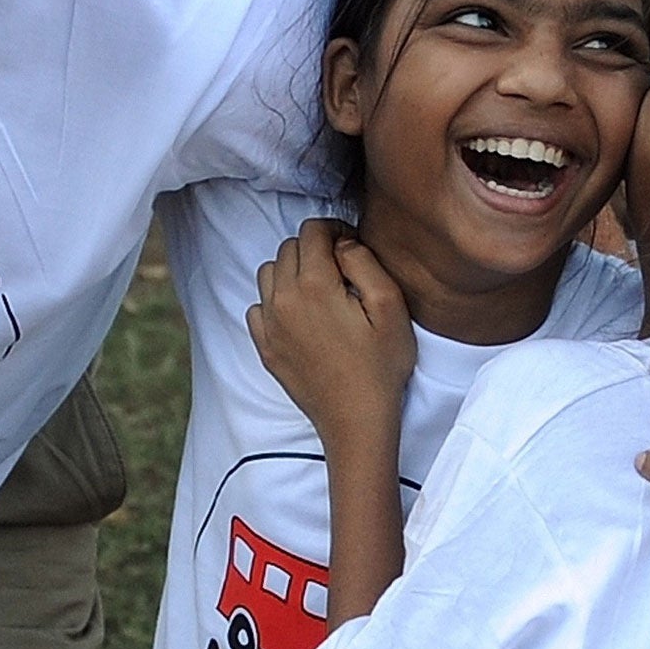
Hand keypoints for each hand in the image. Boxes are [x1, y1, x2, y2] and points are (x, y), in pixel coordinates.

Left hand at [248, 219, 415, 448]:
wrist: (356, 419)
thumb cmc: (381, 366)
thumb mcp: (391, 308)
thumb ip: (364, 263)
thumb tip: (341, 243)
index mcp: (313, 285)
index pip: (312, 231)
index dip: (334, 229)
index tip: (350, 244)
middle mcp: (282, 298)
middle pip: (288, 248)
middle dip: (313, 248)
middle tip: (341, 269)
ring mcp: (268, 323)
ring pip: (270, 273)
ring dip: (292, 271)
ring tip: (321, 290)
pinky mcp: (264, 345)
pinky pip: (259, 306)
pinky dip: (276, 301)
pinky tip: (302, 316)